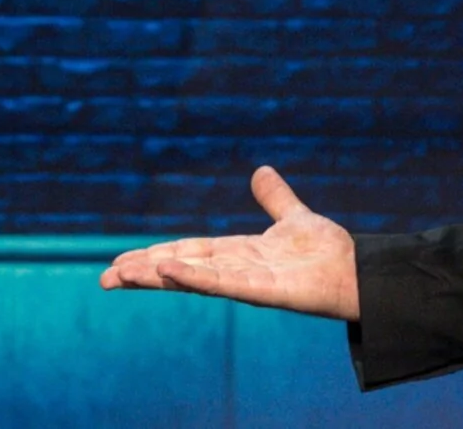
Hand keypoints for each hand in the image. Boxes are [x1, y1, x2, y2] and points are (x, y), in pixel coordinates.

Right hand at [99, 166, 360, 320]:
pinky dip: (193, 278)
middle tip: (105, 278)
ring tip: (120, 276)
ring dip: (155, 277)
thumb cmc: (327, 253)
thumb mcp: (293, 217)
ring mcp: (245, 282)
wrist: (356, 272)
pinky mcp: (261, 291)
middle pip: (180, 268)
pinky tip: (166, 272)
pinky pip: (222, 284)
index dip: (156, 255)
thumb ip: (275, 198)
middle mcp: (235, 270)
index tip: (123, 261)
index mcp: (237, 254)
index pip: (188, 252)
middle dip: (143, 272)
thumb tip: (261, 171)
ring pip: (190, 278)